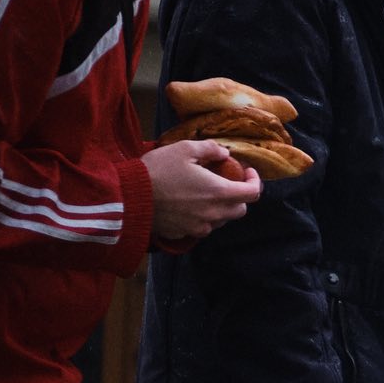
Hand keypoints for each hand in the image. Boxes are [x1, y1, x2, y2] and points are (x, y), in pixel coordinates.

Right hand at [144, 140, 261, 238]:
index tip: (247, 172)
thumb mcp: (184, 149)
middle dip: (239, 196)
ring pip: (221, 220)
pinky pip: (202, 227)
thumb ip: (210, 149)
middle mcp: (213, 214)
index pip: (253, 193)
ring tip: (206, 193)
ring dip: (220, 208)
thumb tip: (224, 153)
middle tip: (227, 182)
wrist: (128, 197)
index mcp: (219, 192)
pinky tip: (189, 205)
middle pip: (240, 210)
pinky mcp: (184, 234)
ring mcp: (199, 227)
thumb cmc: (157, 170)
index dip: (255, 181)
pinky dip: (202, 217)